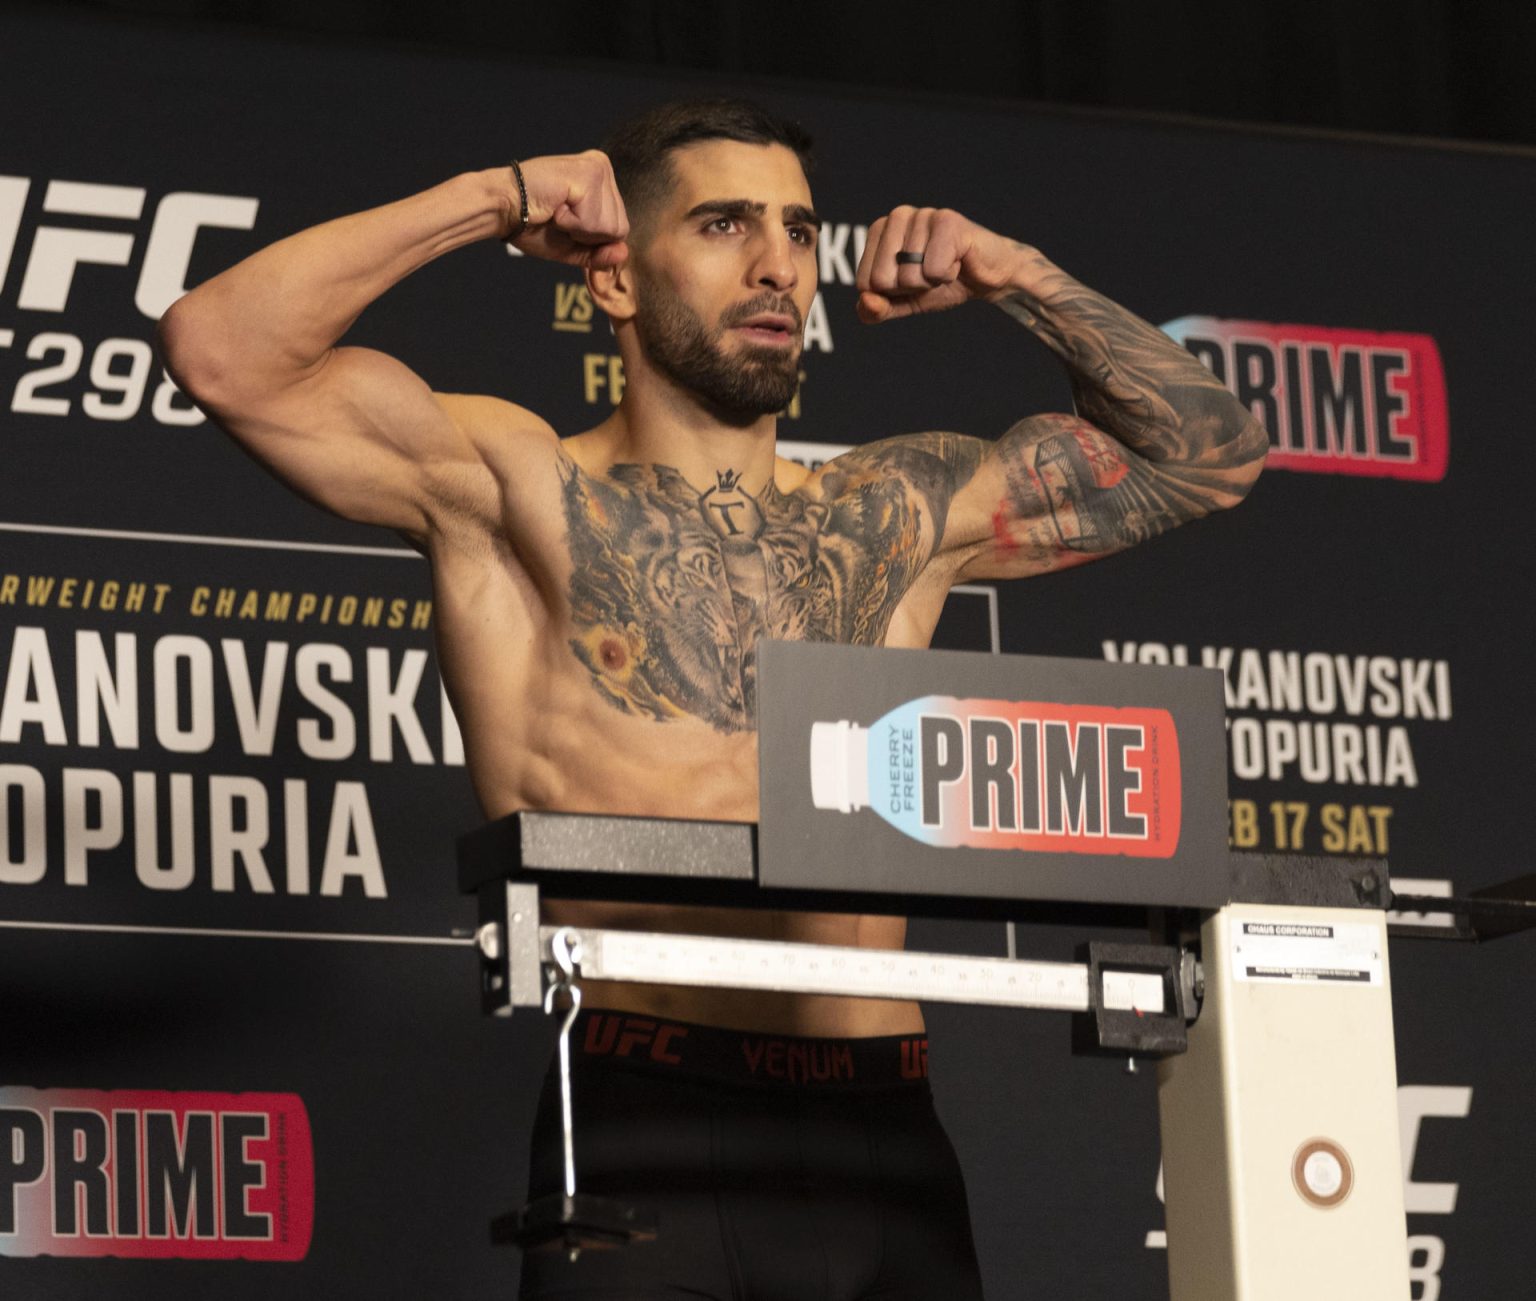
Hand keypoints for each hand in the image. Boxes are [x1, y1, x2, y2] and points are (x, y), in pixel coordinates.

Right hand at [507, 150, 629, 268]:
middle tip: (558, 215)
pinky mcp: (589, 174)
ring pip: (611, 227)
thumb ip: (599, 254)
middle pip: (620, 229)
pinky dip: (571, 223)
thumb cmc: (531, 224)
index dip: (589, 239)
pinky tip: (554, 206)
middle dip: (586, 235)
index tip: (562, 220)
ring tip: (556, 209)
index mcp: (602, 180)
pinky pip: (595, 222)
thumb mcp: (572, 247)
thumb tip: (623, 253)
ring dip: (578, 229)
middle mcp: (603, 168)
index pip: (619, 229)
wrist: (500, 208)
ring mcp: (598, 168)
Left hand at [855, 206, 1031, 322]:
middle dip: (910, 288)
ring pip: (909, 276)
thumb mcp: (903, 302)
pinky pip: (933, 270)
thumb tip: (867, 302)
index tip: (913, 278)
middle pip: (883, 280)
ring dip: (932, 281)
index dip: (892, 293)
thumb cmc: (942, 282)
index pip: (865, 282)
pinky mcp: (947, 221)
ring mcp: (922, 214)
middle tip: (930, 272)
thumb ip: (877, 309)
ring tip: (946, 264)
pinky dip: (948, 275)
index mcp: (879, 230)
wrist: (986, 277)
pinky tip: (958, 260)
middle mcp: (898, 216)